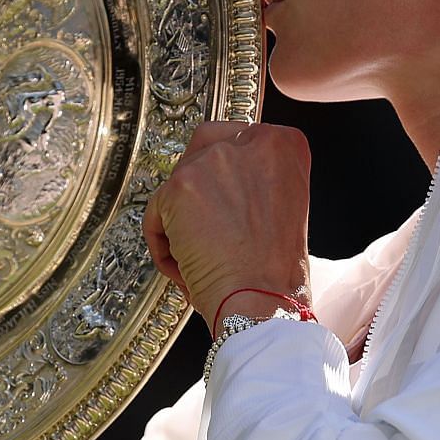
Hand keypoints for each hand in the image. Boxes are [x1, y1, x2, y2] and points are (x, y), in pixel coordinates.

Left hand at [142, 122, 311, 333]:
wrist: (263, 301)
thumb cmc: (274, 270)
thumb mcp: (281, 204)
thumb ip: (253, 177)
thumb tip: (217, 175)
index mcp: (284, 143)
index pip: (236, 138)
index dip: (223, 177)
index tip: (224, 204)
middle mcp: (252, 140)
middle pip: (201, 151)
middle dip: (196, 191)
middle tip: (205, 230)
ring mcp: (215, 160)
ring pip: (177, 184)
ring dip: (181, 221)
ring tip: (202, 258)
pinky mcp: (180, 185)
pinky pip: (156, 212)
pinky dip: (162, 243)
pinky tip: (186, 266)